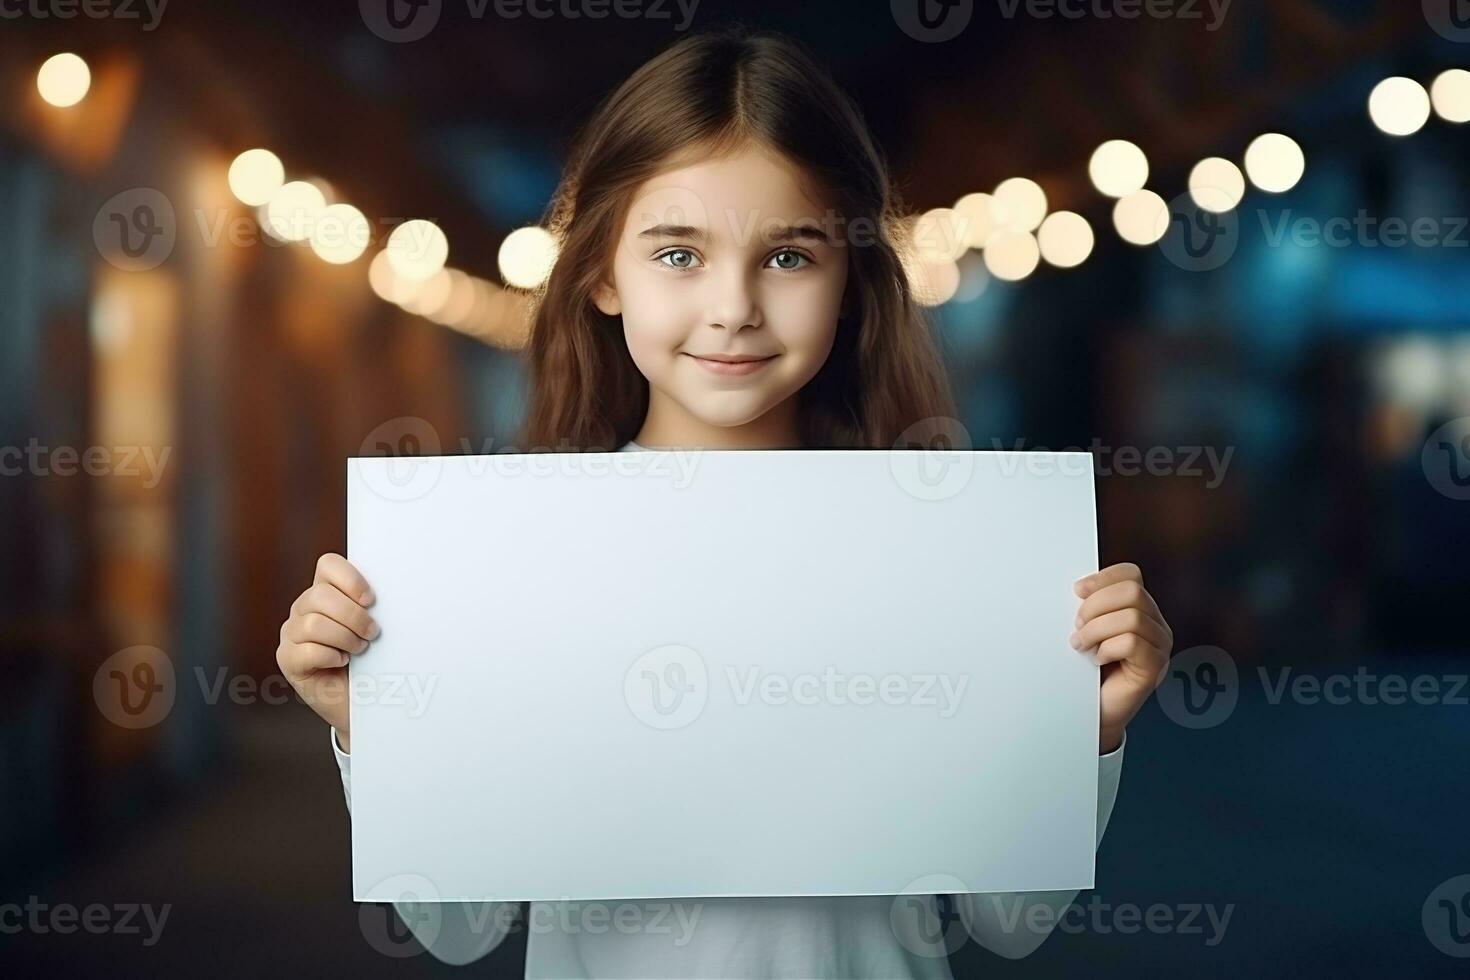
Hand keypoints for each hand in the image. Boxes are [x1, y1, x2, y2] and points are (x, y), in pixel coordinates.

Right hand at [276, 553, 378, 749]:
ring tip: (359, 650)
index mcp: (326, 592)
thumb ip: (374, 607)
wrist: (365, 704)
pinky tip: (342, 663)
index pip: (328, 565)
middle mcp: (304, 609)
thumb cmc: (373, 662)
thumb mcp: (375, 628)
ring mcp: (292, 634)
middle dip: (353, 616)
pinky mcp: (287, 660)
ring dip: (344, 637)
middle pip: (320, 595)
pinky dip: (331, 657)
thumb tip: (397, 592)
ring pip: (313, 623)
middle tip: (372, 633)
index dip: (350, 578)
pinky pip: (307, 650)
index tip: (371, 600)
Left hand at [1070, 562, 1171, 753]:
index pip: (1130, 574)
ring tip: (1081, 645)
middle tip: (1078, 626)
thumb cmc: (1086, 670)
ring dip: (1096, 629)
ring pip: (1132, 617)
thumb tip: (1079, 589)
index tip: (1077, 591)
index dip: (1102, 579)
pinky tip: (1097, 659)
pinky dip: (1107, 648)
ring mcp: (1160, 646)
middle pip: (1131, 591)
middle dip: (1096, 606)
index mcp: (1141, 608)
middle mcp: (1156, 624)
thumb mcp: (1087, 629)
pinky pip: (1132, 643)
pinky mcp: (1154, 667)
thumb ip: (1090, 607)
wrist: (1092, 711)